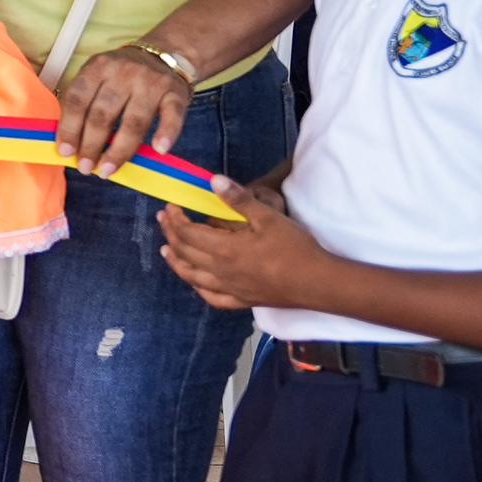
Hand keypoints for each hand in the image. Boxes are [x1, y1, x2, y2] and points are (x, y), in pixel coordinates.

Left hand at [55, 47, 191, 179]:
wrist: (167, 54)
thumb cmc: (123, 75)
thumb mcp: (99, 76)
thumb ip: (84, 102)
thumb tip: (68, 144)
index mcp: (98, 67)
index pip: (77, 100)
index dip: (69, 128)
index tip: (65, 152)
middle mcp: (123, 73)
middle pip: (102, 115)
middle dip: (91, 145)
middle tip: (85, 168)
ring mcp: (151, 83)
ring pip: (133, 122)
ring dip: (119, 150)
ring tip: (108, 170)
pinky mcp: (175, 93)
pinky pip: (172, 116)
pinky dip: (167, 133)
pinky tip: (159, 150)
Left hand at [157, 179, 315, 311]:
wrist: (317, 282)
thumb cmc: (294, 248)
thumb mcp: (268, 217)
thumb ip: (239, 199)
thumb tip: (213, 180)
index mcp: (223, 249)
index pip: (187, 232)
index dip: (175, 219)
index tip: (170, 207)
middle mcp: (220, 271)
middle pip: (185, 252)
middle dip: (171, 235)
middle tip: (164, 221)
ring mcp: (229, 289)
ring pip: (192, 277)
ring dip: (176, 262)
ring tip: (166, 251)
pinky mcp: (242, 301)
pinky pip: (212, 298)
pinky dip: (198, 288)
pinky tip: (196, 283)